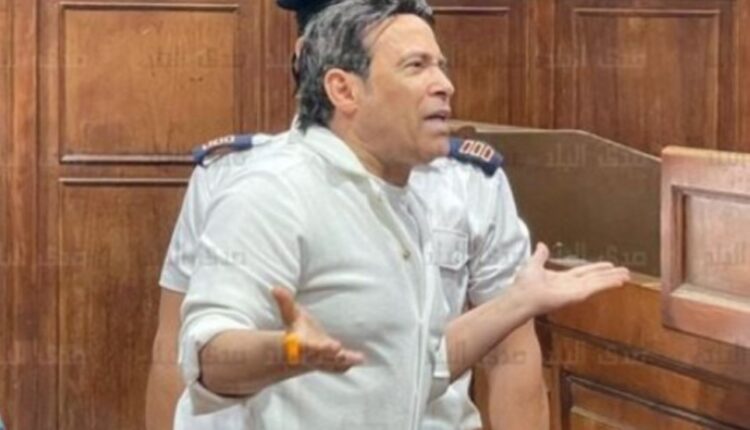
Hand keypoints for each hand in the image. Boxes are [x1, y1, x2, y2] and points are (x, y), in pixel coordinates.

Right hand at [272, 287, 364, 371]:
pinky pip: (339, 367)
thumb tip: (275, 287)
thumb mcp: (291, 315)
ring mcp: (322, 361)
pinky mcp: (331, 364)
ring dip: (343, 361)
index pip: (307, 347)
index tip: (327, 344)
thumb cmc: (297, 329)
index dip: (315, 346)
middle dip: (329, 353)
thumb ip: (285, 302)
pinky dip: (347, 365)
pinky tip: (361, 359)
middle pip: (320, 356)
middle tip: (339, 349)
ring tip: (358, 358)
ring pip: (332, 364)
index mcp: (301, 345)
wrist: (300, 349)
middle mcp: (311, 356)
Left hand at [512, 243, 629, 314]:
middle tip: (625, 272)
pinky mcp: (576, 296)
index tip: (609, 265)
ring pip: (598, 283)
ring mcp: (575, 291)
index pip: (584, 272)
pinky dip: (607, 284)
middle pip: (595, 278)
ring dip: (612, 279)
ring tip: (626, 276)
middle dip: (609, 275)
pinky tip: (618, 282)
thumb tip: (542, 245)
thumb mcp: (533, 265)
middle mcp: (571, 285)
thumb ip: (540, 256)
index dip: (596, 268)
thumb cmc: (524, 285)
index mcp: (562, 278)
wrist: (521, 296)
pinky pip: (594, 288)